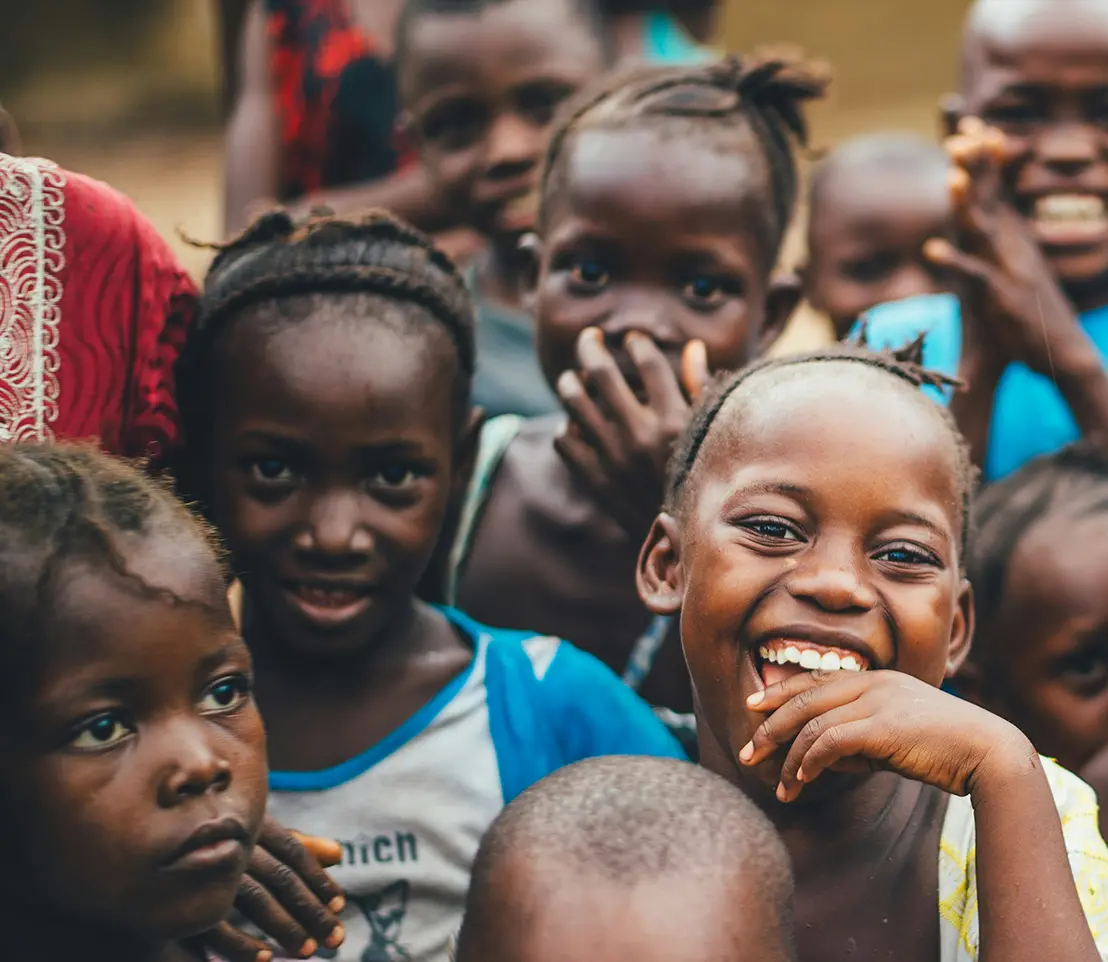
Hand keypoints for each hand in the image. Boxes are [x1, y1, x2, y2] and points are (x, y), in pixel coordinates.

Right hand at [193, 817, 345, 961]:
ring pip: (254, 900)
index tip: (340, 904)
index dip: (317, 878)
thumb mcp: (249, 832)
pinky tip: (263, 960)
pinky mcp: (178, 898)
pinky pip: (214, 925)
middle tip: (337, 938)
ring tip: (307, 951)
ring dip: (283, 928)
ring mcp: (205, 868)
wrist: (134, 840)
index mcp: (248, 821)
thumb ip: (292, 843)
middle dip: (310, 910)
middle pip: (280, 878)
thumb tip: (340, 853)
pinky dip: (240, 944)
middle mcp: (230, 841)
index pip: (292, 851)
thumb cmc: (204, 834)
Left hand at [554, 328, 708, 537]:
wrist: (686, 542)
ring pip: (575, 402)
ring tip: (573, 377)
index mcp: (674, 421)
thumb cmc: (704, 481)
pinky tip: (575, 424)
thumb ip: (700, 389)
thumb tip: (693, 348)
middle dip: (591, 347)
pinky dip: (566, 427)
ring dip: (570, 382)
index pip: (649, 363)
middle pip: (603, 373)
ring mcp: (613, 458)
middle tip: (589, 339)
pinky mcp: (594, 479)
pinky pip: (565, 440)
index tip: (633, 340)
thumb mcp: (710, 436)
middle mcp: (640, 435)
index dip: (638, 344)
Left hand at [739, 669, 1031, 802]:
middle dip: (769, 726)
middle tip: (747, 751)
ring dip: (789, 758)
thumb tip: (819, 758)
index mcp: (877, 679)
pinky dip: (809, 762)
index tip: (753, 705)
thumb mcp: (895, 739)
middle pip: (804, 698)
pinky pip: (830, 742)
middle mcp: (873, 683)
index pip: (816, 680)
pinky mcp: (883, 727)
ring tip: (779, 786)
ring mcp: (878, 702)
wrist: (990, 753)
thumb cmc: (946, 749)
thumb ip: (859, 740)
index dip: (780, 692)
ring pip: (812, 724)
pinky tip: (801, 780)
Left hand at [924, 117, 1089, 378]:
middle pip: (990, 200)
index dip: (983, 160)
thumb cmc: (1029, 311)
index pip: (995, 191)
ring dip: (967, 204)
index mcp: (1014, 238)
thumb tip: (985, 215)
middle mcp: (1013, 247)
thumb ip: (997, 241)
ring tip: (950, 178)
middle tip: (958, 136)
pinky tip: (931, 250)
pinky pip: (974, 276)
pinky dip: (954, 262)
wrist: (1059, 352)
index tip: (969, 127)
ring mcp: (1009, 269)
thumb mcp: (1012, 269)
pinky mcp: (1002, 297)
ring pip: (985, 230)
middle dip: (976, 167)